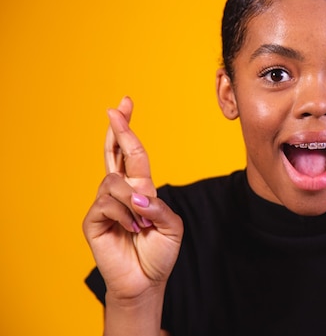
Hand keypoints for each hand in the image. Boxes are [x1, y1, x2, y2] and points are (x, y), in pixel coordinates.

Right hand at [83, 97, 182, 300]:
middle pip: (114, 153)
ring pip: (114, 182)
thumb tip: (138, 195)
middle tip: (116, 107)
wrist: (146, 281)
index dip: (127, 129)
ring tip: (142, 224)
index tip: (125, 103)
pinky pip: (107, 204)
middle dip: (117, 128)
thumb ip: (160, 208)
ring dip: (133, 201)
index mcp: (141, 188)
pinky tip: (132, 230)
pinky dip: (125, 216)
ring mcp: (104, 204)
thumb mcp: (172, 226)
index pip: (132, 152)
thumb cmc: (159, 252)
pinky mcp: (93, 220)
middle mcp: (121, 191)